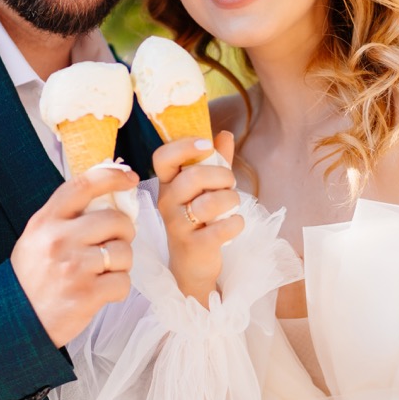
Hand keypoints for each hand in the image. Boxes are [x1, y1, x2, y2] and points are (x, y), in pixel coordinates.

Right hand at [11, 165, 138, 347]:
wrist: (14, 319)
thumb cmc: (33, 275)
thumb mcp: (39, 236)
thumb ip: (68, 216)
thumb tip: (111, 194)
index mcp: (47, 220)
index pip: (84, 186)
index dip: (112, 176)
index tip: (129, 177)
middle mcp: (59, 239)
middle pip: (116, 219)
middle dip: (124, 232)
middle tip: (114, 244)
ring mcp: (74, 267)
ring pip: (124, 252)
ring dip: (121, 264)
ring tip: (103, 272)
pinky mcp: (86, 294)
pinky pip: (123, 282)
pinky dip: (118, 289)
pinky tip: (101, 292)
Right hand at [153, 131, 244, 305]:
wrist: (192, 265)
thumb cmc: (199, 219)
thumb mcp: (205, 188)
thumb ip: (216, 160)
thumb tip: (225, 134)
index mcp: (168, 183)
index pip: (162, 157)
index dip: (184, 146)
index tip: (207, 145)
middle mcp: (167, 202)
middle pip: (192, 177)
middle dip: (221, 176)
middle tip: (230, 184)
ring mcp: (177, 225)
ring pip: (209, 203)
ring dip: (231, 199)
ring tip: (232, 205)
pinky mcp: (193, 245)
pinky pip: (221, 228)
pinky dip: (236, 223)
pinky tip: (234, 224)